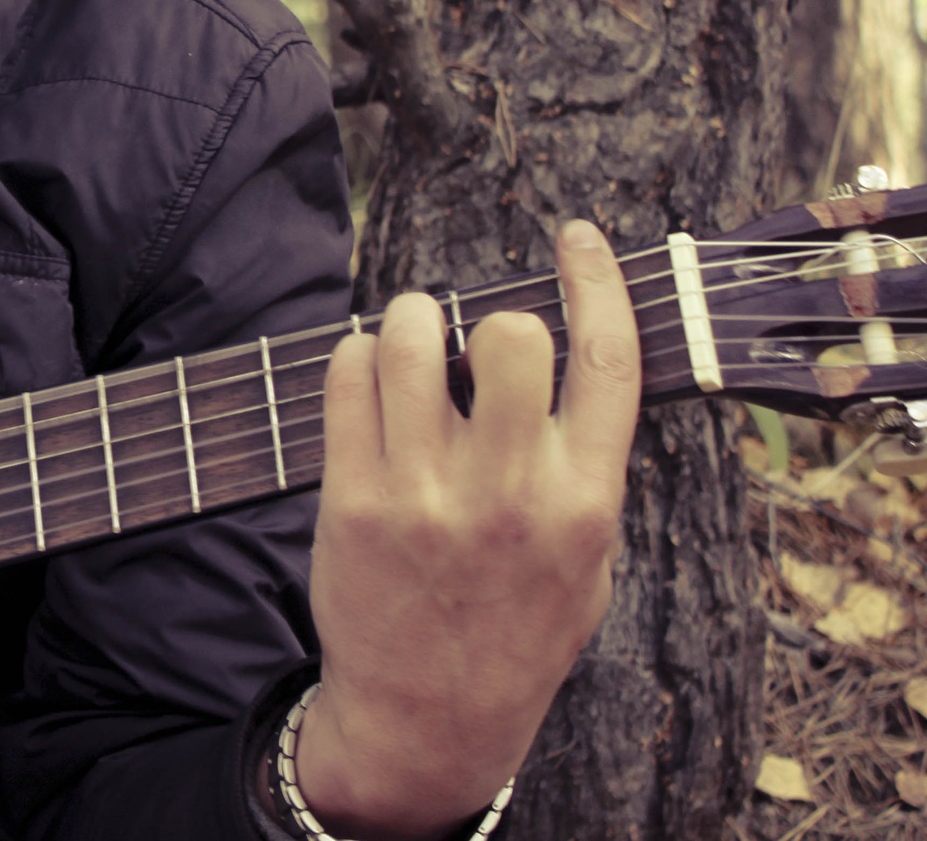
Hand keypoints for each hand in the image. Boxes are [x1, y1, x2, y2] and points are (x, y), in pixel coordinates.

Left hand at [296, 218, 639, 838]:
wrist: (429, 719)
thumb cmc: (514, 625)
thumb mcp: (588, 560)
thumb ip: (584, 465)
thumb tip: (567, 355)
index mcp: (585, 503)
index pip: (609, 363)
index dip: (597, 283)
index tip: (578, 237)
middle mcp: (509, 495)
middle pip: (508, 336)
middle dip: (488, 317)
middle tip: (466, 337)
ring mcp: (425, 497)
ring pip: (409, 341)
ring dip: (407, 318)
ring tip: (407, 339)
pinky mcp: (351, 502)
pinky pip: (346, 378)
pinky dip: (355, 356)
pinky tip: (366, 374)